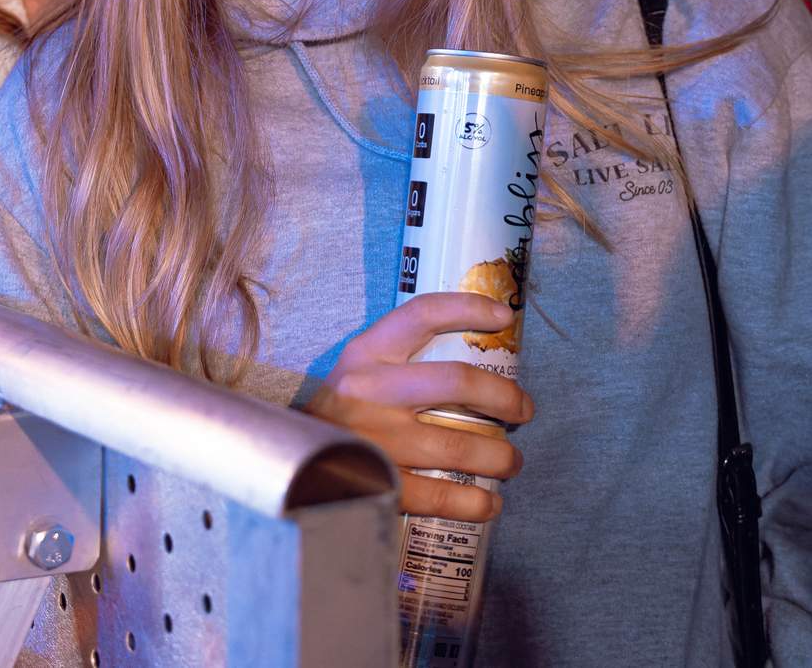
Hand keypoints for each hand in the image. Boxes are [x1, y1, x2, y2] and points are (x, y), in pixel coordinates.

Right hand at [302, 293, 532, 522]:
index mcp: (365, 353)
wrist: (288, 465)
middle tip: (523, 410)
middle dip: (504, 396)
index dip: (468, 308)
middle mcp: (369, 390)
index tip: (504, 315)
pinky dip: (476, 501)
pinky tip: (490, 503)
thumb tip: (472, 360)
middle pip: (456, 381)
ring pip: (458, 443)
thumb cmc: (339, 415)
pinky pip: (441, 494)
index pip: (422, 313)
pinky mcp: (377, 483)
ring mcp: (375, 439)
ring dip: (499, 455)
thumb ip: (401, 361)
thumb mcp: (359, 373)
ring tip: (511, 461)